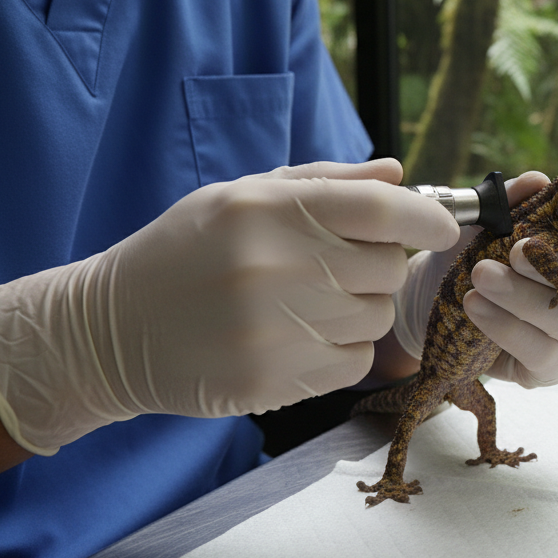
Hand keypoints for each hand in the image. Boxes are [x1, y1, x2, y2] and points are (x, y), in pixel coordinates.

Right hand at [0, 159, 457, 455]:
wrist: (113, 330)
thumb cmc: (186, 251)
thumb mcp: (241, 196)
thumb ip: (326, 183)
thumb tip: (399, 175)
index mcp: (266, 210)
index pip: (382, 210)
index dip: (427, 218)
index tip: (443, 227)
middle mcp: (273, 267)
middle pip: (388, 268)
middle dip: (377, 264)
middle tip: (336, 266)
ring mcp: (273, 330)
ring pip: (377, 316)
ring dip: (360, 308)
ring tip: (308, 301)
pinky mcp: (273, 382)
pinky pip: (354, 361)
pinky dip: (341, 350)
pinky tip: (297, 337)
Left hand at [394, 171, 557, 388]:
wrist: (448, 296)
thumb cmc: (489, 254)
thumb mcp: (496, 220)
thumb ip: (516, 199)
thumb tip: (534, 181)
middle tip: (517, 251)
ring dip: (523, 297)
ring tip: (481, 276)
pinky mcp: (552, 367)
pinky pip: (541, 352)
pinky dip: (505, 327)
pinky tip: (477, 306)